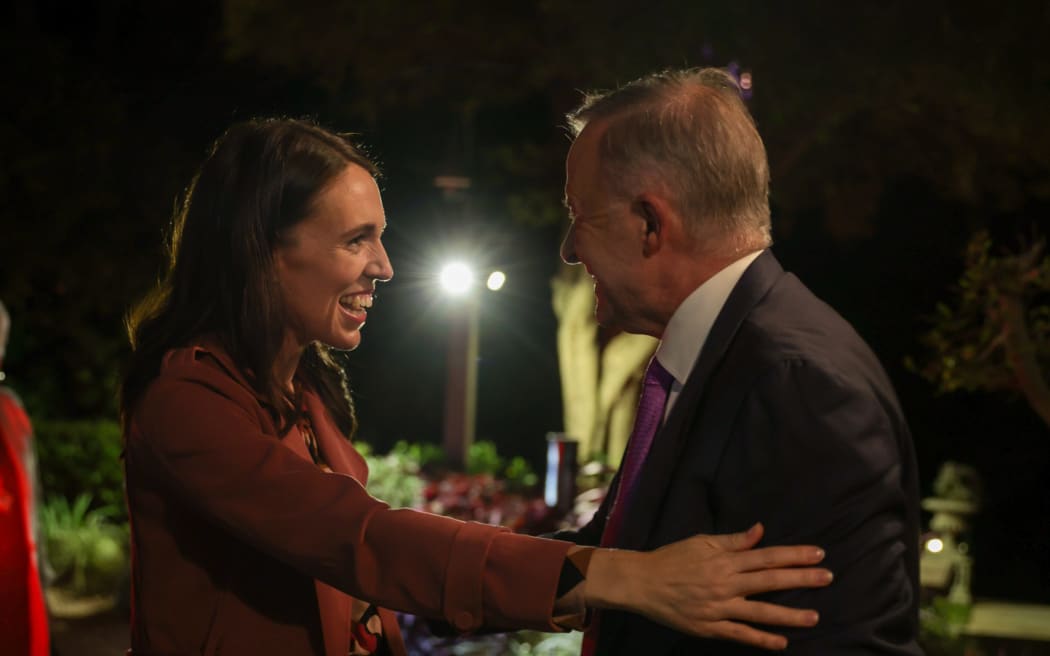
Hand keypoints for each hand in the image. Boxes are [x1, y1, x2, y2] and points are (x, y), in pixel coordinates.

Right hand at [587, 523, 831, 650]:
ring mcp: (718, 607)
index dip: (794, 555)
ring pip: (760, 612)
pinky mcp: (709, 627)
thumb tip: (761, 530)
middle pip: (770, 580)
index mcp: (724, 559)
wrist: (642, 582)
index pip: (766, 556)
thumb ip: (733, 540)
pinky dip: (761, 639)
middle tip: (828, 577)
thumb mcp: (701, 542)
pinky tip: (782, 643)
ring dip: (789, 615)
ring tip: (814, 617)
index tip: (818, 554)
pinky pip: (740, 634)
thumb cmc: (672, 558)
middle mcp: (725, 583)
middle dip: (801, 579)